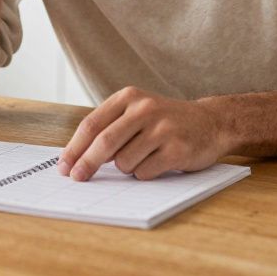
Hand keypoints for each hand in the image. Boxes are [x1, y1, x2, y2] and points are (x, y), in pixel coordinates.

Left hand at [56, 87, 231, 180]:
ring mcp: (163, 128)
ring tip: (143, 156)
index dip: (74, 147)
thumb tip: (78, 158)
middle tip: (77, 178)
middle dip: (86, 164)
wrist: (212, 122)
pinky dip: (144, 174)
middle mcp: (145, 109)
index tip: (64, 165)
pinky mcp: (177, 149)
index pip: (92, 124)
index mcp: (129, 97)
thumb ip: (110, 127)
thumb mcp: (137, 112)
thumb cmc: (166, 121)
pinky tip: (157, 162)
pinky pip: (145, 172)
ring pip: (124, 162)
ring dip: (126, 168)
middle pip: (104, 142)